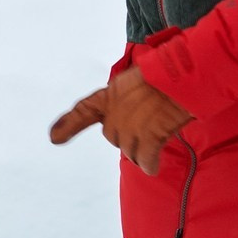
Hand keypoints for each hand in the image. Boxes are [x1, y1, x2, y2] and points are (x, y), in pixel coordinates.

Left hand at [50, 66, 191, 175]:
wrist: (184, 74)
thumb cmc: (169, 72)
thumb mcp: (141, 78)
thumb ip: (131, 99)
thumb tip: (137, 119)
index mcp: (112, 93)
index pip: (85, 110)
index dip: (68, 125)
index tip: (54, 138)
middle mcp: (116, 111)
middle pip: (114, 138)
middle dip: (129, 137)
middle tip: (149, 127)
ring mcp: (130, 126)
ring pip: (130, 152)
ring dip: (142, 151)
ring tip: (160, 136)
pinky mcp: (148, 137)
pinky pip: (146, 161)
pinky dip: (150, 164)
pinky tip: (154, 165)